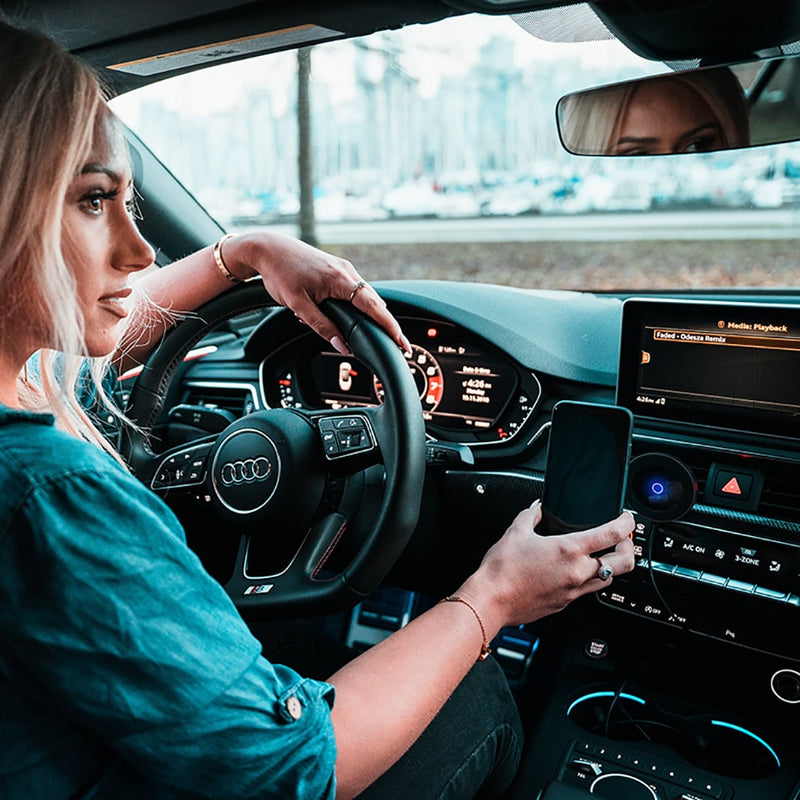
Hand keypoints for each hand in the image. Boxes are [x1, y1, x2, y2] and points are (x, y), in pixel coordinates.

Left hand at [226, 231, 410, 354]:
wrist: (268, 248)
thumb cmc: (280, 272)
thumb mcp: (297, 305)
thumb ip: (321, 327)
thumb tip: (341, 346)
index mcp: (339, 279)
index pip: (373, 307)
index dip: (389, 326)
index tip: (400, 340)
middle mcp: (346, 271)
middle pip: (376, 302)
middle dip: (388, 323)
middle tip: (399, 343)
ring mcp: (343, 268)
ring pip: (366, 296)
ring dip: (375, 314)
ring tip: (383, 333)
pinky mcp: (337, 269)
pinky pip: (356, 289)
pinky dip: (362, 304)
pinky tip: (358, 316)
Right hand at [456, 501, 635, 631]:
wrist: (490, 601)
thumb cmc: (501, 570)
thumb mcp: (515, 532)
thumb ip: (530, 516)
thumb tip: (536, 508)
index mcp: (569, 550)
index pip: (611, 535)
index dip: (625, 523)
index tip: (627, 518)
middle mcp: (577, 572)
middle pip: (623, 563)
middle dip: (629, 548)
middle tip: (623, 540)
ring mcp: (573, 591)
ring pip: (608, 580)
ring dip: (610, 566)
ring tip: (602, 556)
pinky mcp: (565, 603)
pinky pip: (587, 590)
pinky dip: (588, 579)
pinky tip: (575, 571)